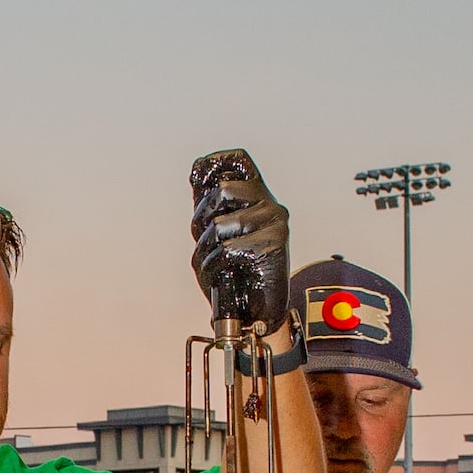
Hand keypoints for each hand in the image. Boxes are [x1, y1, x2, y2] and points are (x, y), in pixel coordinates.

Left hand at [188, 151, 290, 331]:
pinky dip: (216, 265)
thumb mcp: (219, 235)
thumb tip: (198, 181)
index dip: (215, 162)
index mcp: (256, 197)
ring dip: (207, 248)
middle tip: (206, 240)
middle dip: (202, 218)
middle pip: (224, 190)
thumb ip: (211, 209)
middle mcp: (269, 204)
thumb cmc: (238, 272)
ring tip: (216, 262)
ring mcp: (274, 222)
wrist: (258, 310)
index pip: (239, 161)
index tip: (198, 176)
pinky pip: (228, 249)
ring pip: (221, 224)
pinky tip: (225, 273)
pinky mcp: (273, 244)